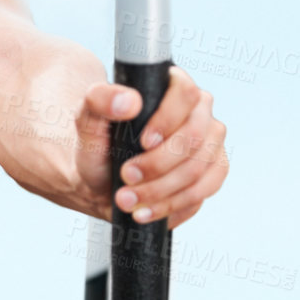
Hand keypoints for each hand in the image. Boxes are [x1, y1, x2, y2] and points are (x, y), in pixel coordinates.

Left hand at [75, 66, 227, 226]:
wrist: (101, 183)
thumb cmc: (99, 148)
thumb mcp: (87, 121)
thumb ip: (99, 101)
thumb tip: (130, 101)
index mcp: (173, 88)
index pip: (186, 93)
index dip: (167, 120)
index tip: (143, 142)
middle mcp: (199, 113)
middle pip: (193, 138)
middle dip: (157, 164)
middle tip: (126, 176)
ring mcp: (210, 145)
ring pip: (196, 170)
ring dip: (159, 191)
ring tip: (127, 199)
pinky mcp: (212, 175)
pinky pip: (200, 194)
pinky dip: (169, 207)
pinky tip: (144, 211)